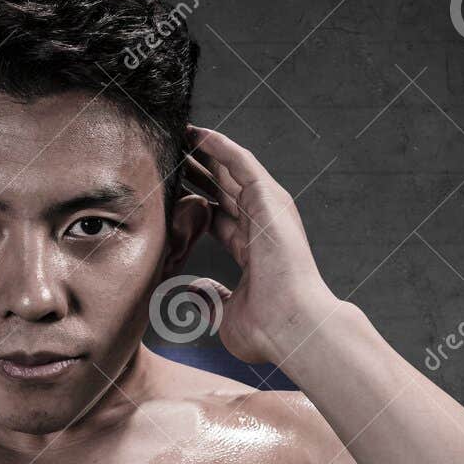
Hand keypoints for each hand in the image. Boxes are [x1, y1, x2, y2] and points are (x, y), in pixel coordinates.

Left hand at [183, 125, 336, 365]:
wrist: (292, 326)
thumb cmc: (268, 331)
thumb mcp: (226, 314)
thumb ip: (209, 299)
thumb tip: (188, 292)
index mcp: (252, 251)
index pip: (219, 217)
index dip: (195, 202)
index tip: (171, 192)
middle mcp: (261, 226)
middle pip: (223, 190)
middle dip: (198, 172)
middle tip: (170, 155)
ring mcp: (268, 211)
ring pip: (230, 170)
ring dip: (205, 152)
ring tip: (180, 135)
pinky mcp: (270, 199)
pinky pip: (241, 162)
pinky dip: (220, 145)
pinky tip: (198, 133)